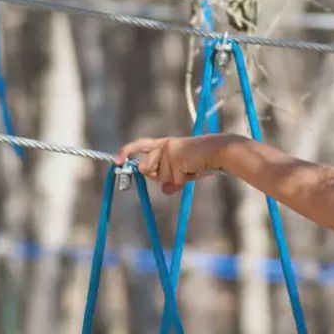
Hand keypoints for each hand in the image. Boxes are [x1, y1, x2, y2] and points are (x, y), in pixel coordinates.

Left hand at [116, 134, 243, 194]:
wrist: (218, 152)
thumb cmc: (201, 161)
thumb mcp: (181, 170)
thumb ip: (169, 178)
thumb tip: (165, 190)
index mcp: (162, 144)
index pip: (139, 145)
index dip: (126, 152)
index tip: (116, 161)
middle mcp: (162, 145)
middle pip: (146, 169)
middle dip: (158, 176)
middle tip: (179, 171)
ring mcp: (167, 150)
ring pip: (160, 178)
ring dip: (175, 179)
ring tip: (189, 169)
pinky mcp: (174, 157)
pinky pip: (173, 180)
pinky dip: (183, 180)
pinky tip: (192, 169)